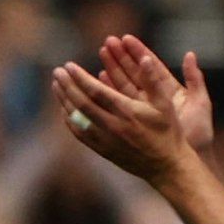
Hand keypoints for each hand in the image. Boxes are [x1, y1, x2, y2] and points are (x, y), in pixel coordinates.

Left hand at [52, 50, 188, 183]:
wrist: (166, 166)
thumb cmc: (167, 132)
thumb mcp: (165, 104)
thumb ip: (153, 80)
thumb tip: (146, 58)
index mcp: (127, 112)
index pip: (96, 92)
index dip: (80, 78)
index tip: (68, 66)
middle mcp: (113, 126)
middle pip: (82, 104)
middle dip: (67, 86)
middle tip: (57, 71)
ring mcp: (106, 140)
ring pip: (78, 119)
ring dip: (64, 101)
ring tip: (56, 85)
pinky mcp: (103, 150)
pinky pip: (80, 134)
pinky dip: (69, 120)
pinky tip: (64, 108)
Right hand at [99, 36, 214, 155]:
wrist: (189, 162)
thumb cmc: (199, 135)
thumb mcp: (200, 104)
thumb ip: (195, 79)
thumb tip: (190, 54)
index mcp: (170, 91)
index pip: (151, 67)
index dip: (138, 52)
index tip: (125, 38)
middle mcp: (155, 99)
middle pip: (135, 73)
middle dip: (120, 57)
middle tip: (106, 42)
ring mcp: (144, 110)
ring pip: (124, 86)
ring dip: (111, 71)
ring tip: (100, 55)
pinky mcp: (135, 122)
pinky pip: (119, 105)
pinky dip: (109, 93)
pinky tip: (98, 81)